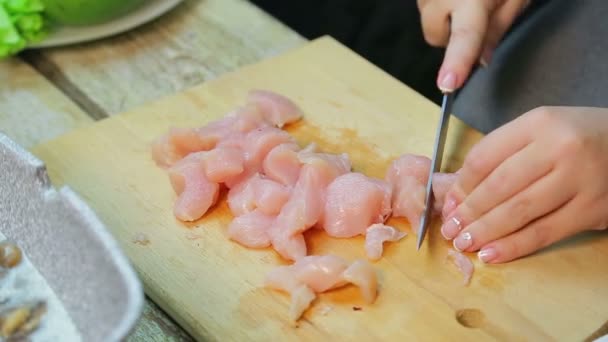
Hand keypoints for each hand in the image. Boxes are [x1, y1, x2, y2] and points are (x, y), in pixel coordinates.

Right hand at [417, 0, 529, 91]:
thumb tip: (482, 61)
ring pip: (428, 20)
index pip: (464, 35)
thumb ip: (498, 27)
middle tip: (477, 17)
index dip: (456, 62)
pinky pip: (426, 5)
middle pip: (435, 35)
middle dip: (452, 36)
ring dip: (445, 18)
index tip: (448, 84)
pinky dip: (440, 5)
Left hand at [440, 106, 607, 262]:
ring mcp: (579, 180)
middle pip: (499, 186)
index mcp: (539, 123)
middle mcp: (559, 149)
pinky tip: (492, 254)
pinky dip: (514, 246)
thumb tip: (460, 193)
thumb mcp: (540, 130)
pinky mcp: (593, 209)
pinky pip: (545, 233)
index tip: (448, 203)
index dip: (461, 185)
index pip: (485, 157)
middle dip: (468, 212)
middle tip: (450, 229)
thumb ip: (502, 154)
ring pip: (519, 212)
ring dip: (485, 231)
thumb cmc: (577, 137)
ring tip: (464, 243)